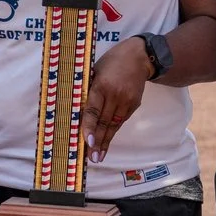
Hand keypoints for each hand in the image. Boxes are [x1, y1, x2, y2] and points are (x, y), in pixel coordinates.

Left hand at [83, 39, 155, 158]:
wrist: (140, 57)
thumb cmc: (111, 62)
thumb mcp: (95, 70)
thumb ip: (88, 89)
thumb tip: (74, 109)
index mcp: (102, 85)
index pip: (93, 110)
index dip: (89, 127)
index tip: (87, 142)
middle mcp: (115, 95)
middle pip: (104, 122)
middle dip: (97, 142)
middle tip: (92, 158)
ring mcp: (126, 101)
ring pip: (113, 125)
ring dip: (105, 142)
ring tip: (99, 156)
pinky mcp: (133, 105)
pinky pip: (120, 121)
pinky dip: (112, 132)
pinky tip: (106, 143)